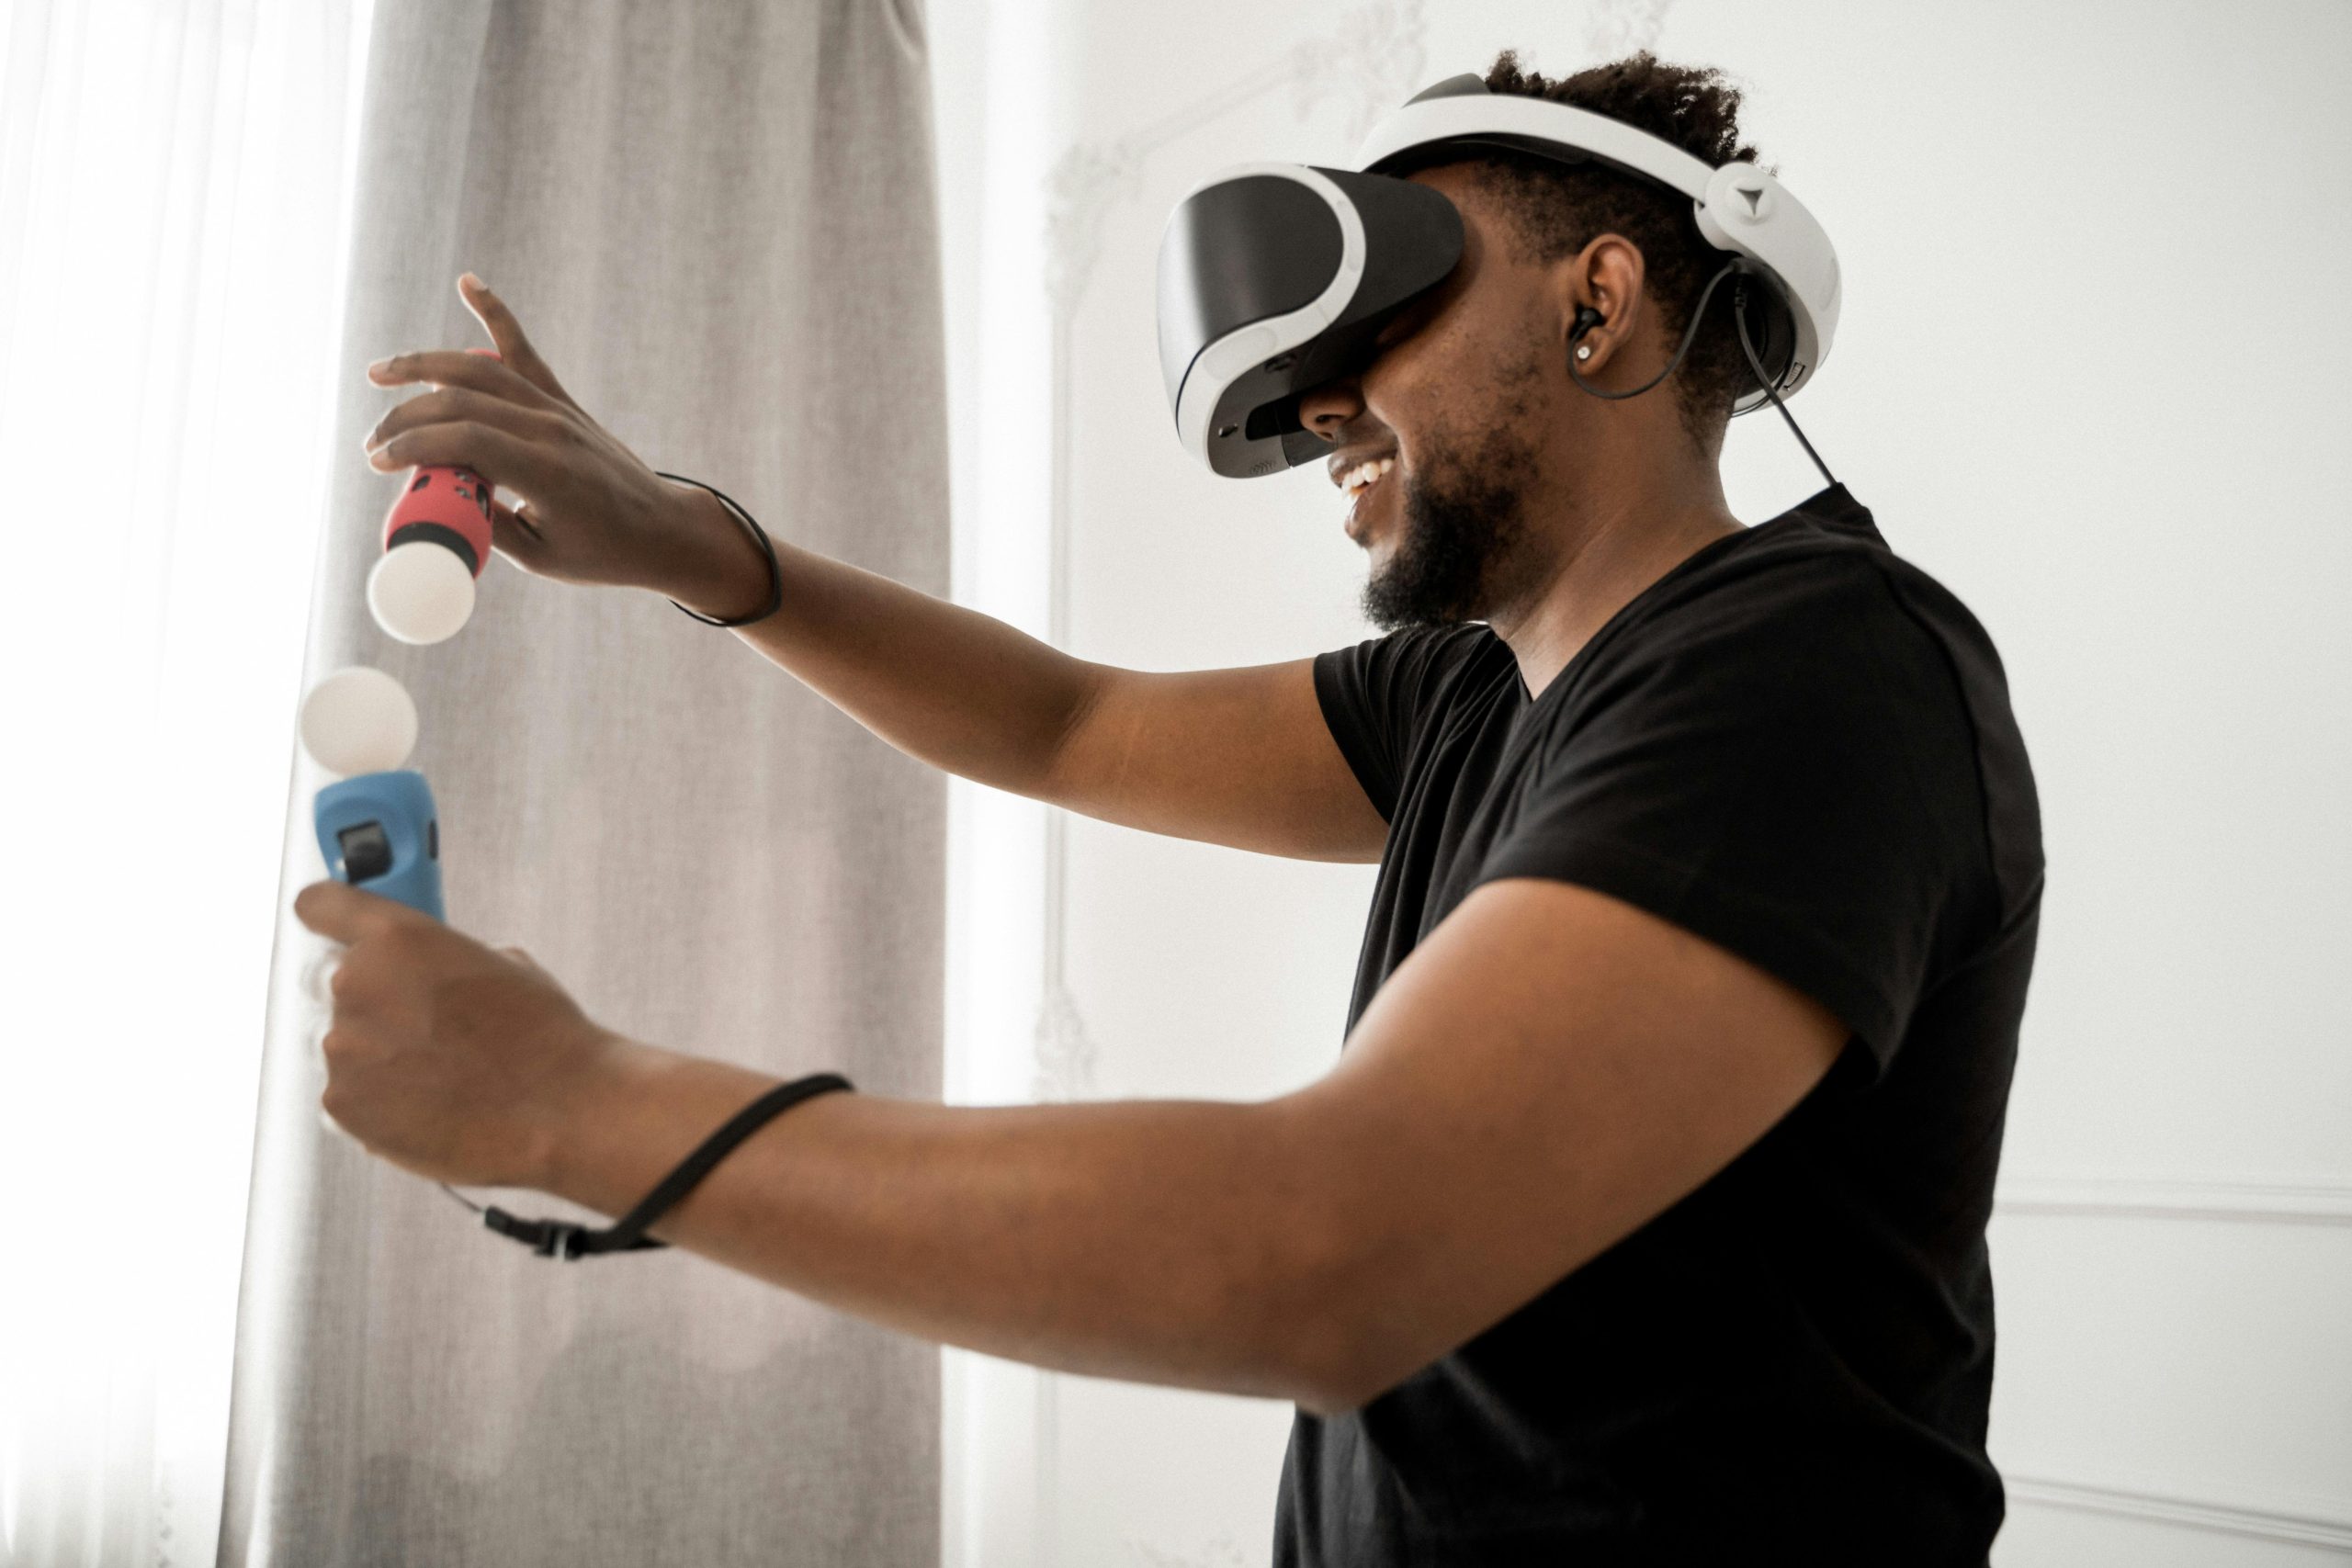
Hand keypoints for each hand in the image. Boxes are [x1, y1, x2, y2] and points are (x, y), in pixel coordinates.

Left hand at [292, 879, 623, 1188]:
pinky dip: (376, 1098)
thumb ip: (444, 960)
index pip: (321, 904)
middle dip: (370, 998)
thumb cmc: (544, 1038)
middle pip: (333, 981)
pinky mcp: (340, 1103)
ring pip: (341, 1041)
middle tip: (419, 1023)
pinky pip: (344, 1092)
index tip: (328, 923)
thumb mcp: (504, 966)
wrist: (561, 1111)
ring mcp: (343, 1047)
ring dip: (375, 1052)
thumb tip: (428, 975)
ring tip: (438, 1073)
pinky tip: (427, 1101)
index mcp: (397, 936)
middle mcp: (358, 984)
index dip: (329, 915)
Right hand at [361, 273, 771, 618]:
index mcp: (549, 474)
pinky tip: (468, 283)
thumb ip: (485, 524)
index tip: (378, 463)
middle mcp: (552, 430)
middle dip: (405, 418)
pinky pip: (523, 351)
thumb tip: (432, 501)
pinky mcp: (562, 401)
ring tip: (379, 373)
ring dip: (424, 365)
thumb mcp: (539, 556)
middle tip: (373, 444)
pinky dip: (496, 314)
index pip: (466, 440)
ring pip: (480, 369)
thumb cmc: (603, 553)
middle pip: (462, 402)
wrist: (662, 529)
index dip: (414, 446)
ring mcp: (558, 409)